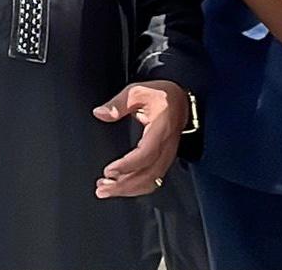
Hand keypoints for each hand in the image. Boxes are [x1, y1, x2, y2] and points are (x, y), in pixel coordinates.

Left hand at [93, 81, 188, 197]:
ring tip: (106, 190)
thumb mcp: (137, 91)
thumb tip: (100, 113)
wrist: (180, 100)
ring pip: (151, 181)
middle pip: (148, 175)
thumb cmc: (160, 95)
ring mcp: (167, 156)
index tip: (110, 171)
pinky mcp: (163, 160)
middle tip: (102, 189)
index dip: (128, 165)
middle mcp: (166, 147)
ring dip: (129, 189)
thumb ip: (118, 104)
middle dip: (125, 186)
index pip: (146, 154)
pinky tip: (121, 187)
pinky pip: (152, 179)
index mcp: (160, 130)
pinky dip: (136, 187)